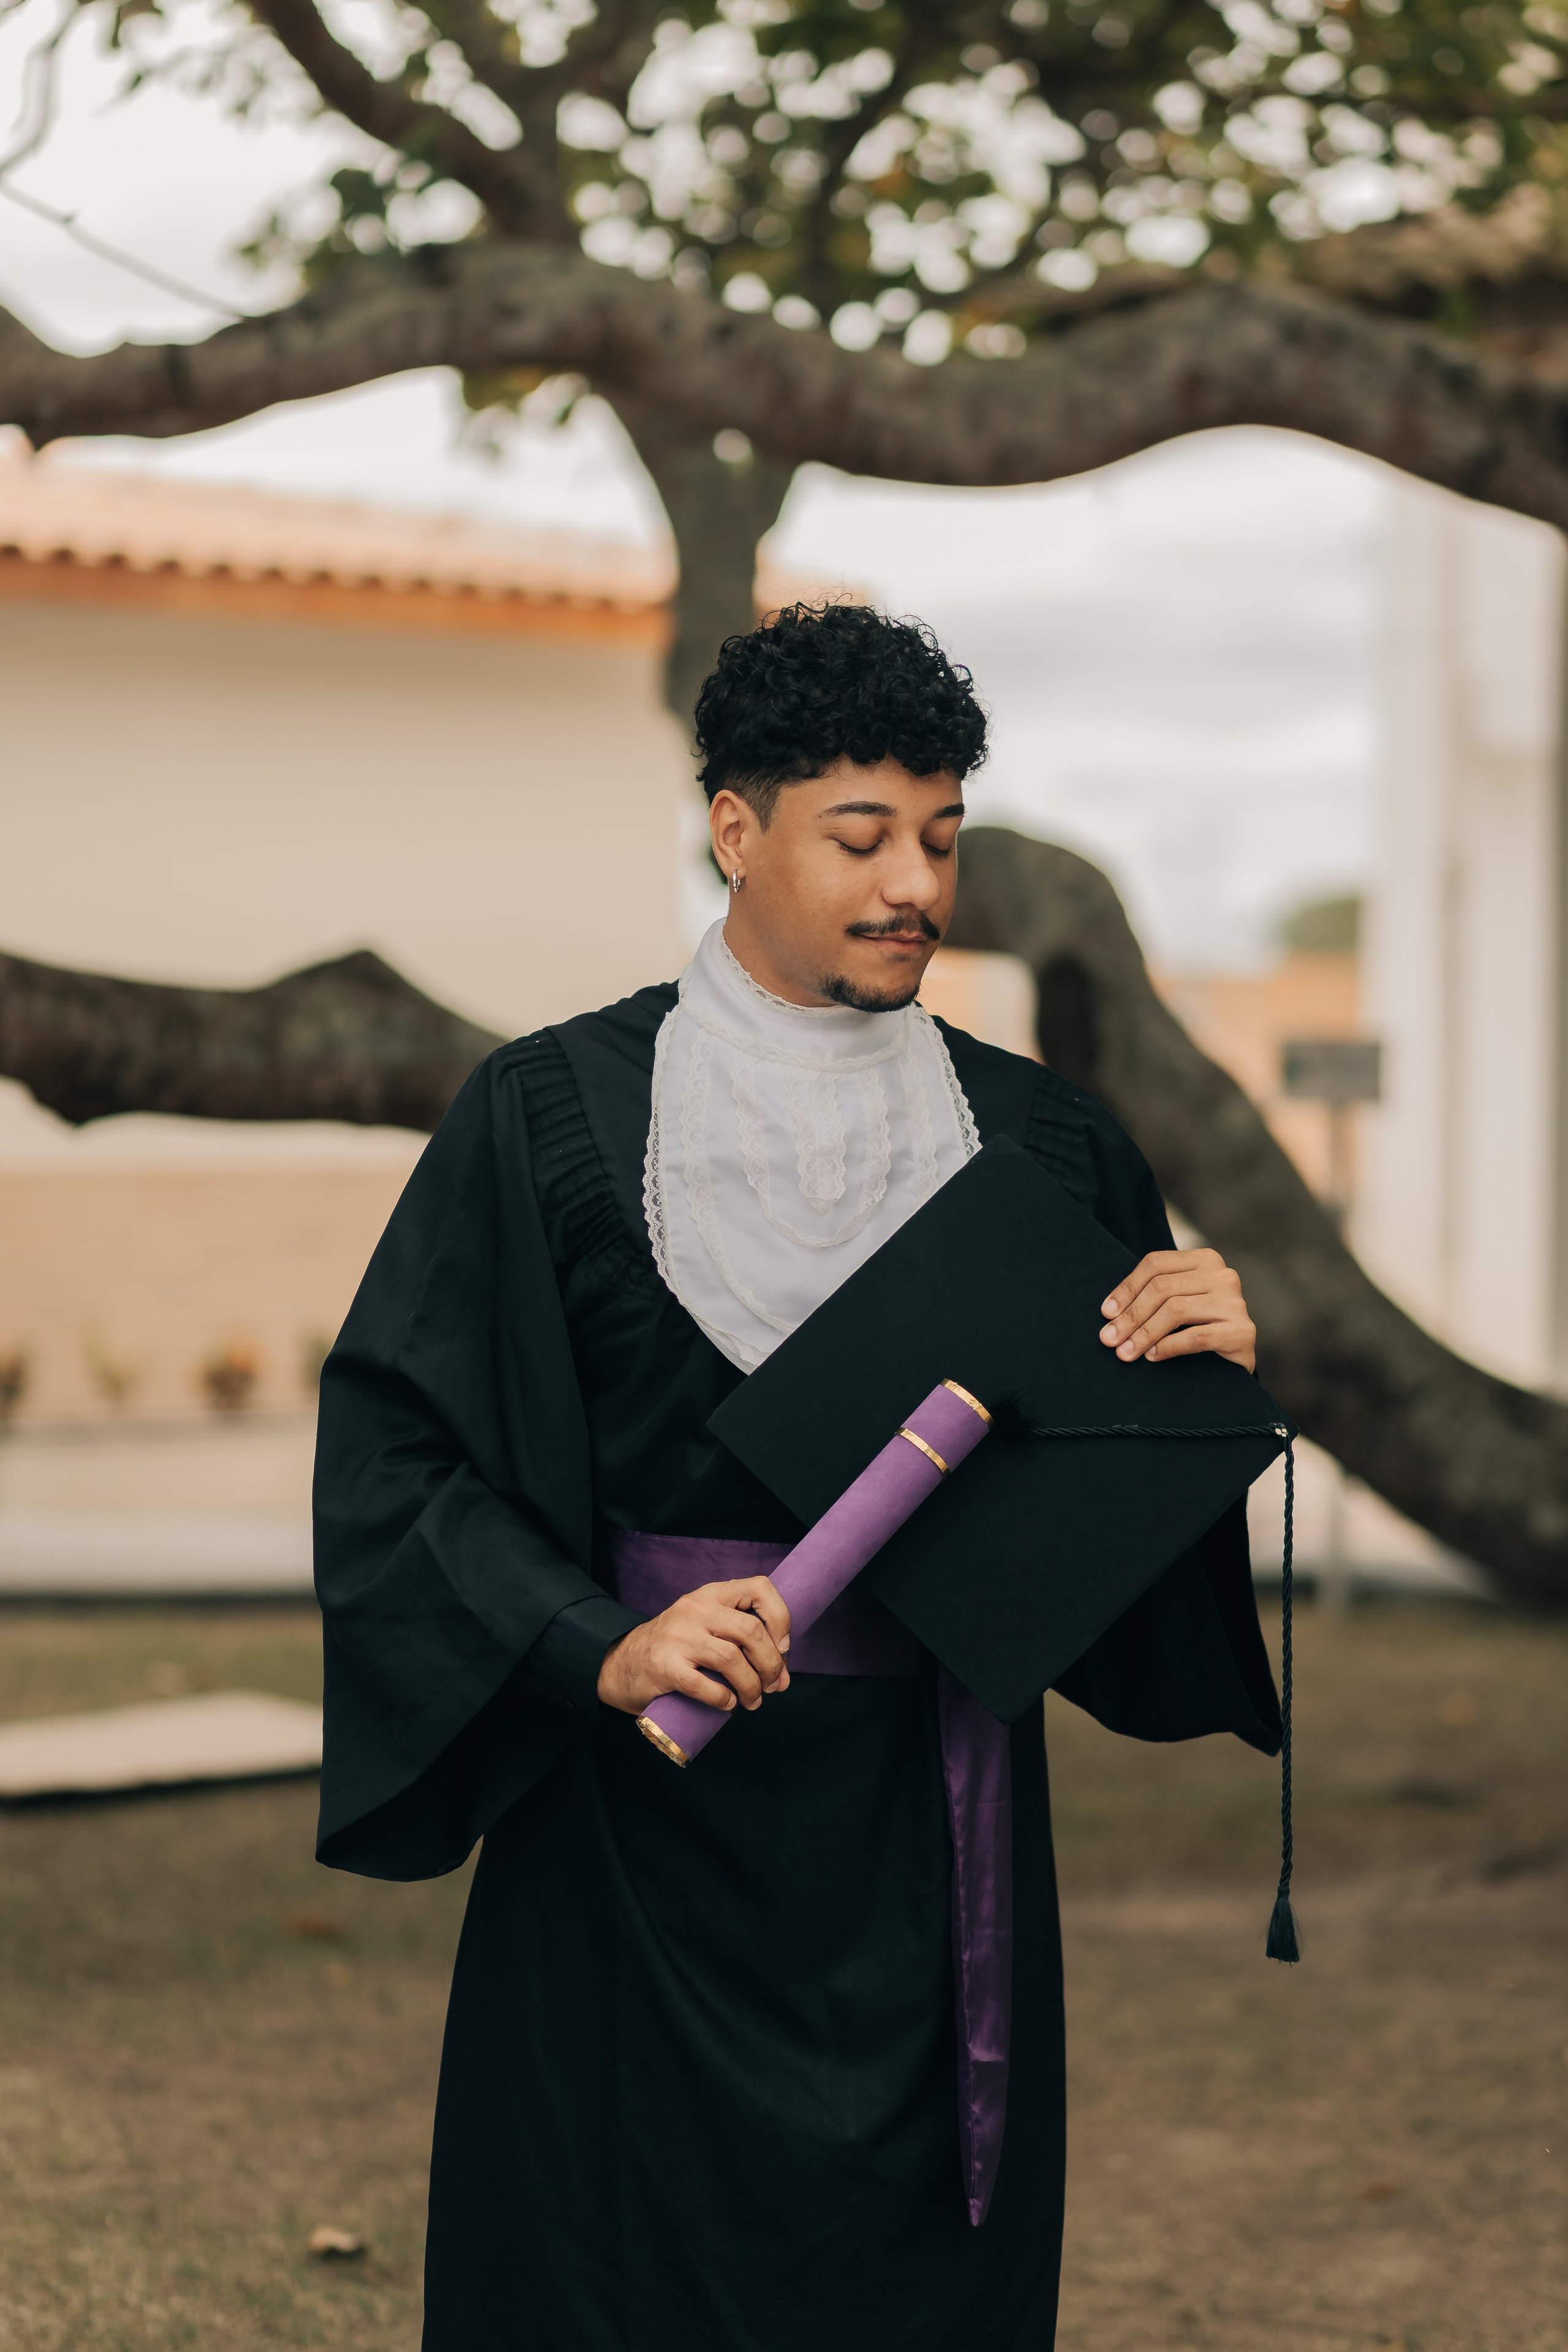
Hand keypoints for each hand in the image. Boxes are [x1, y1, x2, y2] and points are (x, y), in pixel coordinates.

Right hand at [596, 1577, 792, 1716]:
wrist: (621, 1664)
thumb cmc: (676, 1649)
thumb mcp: (706, 1626)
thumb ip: (741, 1640)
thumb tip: (783, 1677)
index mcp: (710, 1595)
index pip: (759, 1587)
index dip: (780, 1618)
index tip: (783, 1647)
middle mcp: (694, 1609)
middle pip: (751, 1630)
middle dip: (772, 1664)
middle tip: (774, 1686)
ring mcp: (677, 1637)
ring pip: (731, 1658)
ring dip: (752, 1686)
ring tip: (753, 1701)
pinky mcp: (663, 1666)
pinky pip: (703, 1684)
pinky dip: (722, 1698)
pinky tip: (726, 1704)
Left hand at [1099, 1248, 1256, 1373]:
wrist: (1236, 1357)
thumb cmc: (1199, 1325)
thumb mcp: (1177, 1301)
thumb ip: (1153, 1295)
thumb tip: (1110, 1313)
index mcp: (1205, 1259)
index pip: (1156, 1264)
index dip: (1127, 1288)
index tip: (1106, 1313)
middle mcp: (1223, 1275)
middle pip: (1163, 1288)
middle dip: (1130, 1316)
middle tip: (1109, 1339)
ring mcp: (1235, 1302)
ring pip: (1176, 1310)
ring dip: (1144, 1334)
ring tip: (1126, 1351)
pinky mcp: (1242, 1331)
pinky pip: (1196, 1336)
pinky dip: (1168, 1347)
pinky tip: (1152, 1356)